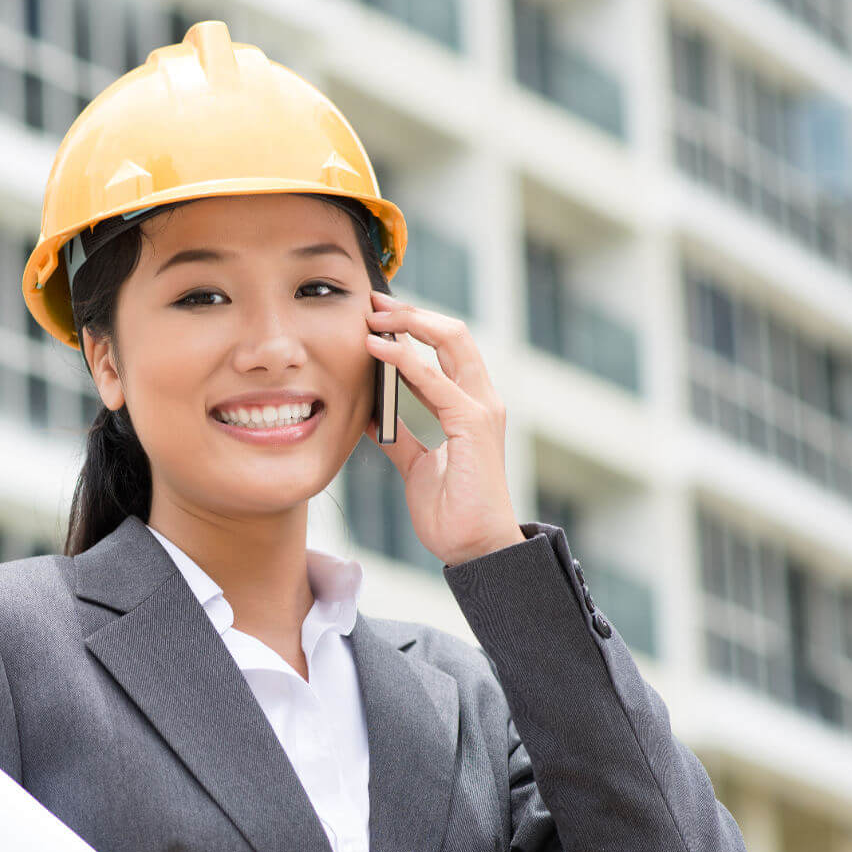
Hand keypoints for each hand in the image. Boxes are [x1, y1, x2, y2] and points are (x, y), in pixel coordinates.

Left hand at [364, 289, 525, 565]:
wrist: (473, 548)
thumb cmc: (451, 511)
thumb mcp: (415, 465)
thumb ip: (399, 435)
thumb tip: (372, 415)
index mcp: (470, 405)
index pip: (445, 347)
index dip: (412, 326)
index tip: (374, 317)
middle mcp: (481, 399)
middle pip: (451, 333)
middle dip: (409, 312)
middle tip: (370, 303)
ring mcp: (481, 409)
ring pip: (449, 342)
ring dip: (406, 324)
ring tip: (370, 317)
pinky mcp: (473, 424)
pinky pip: (436, 380)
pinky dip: (405, 360)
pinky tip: (378, 350)